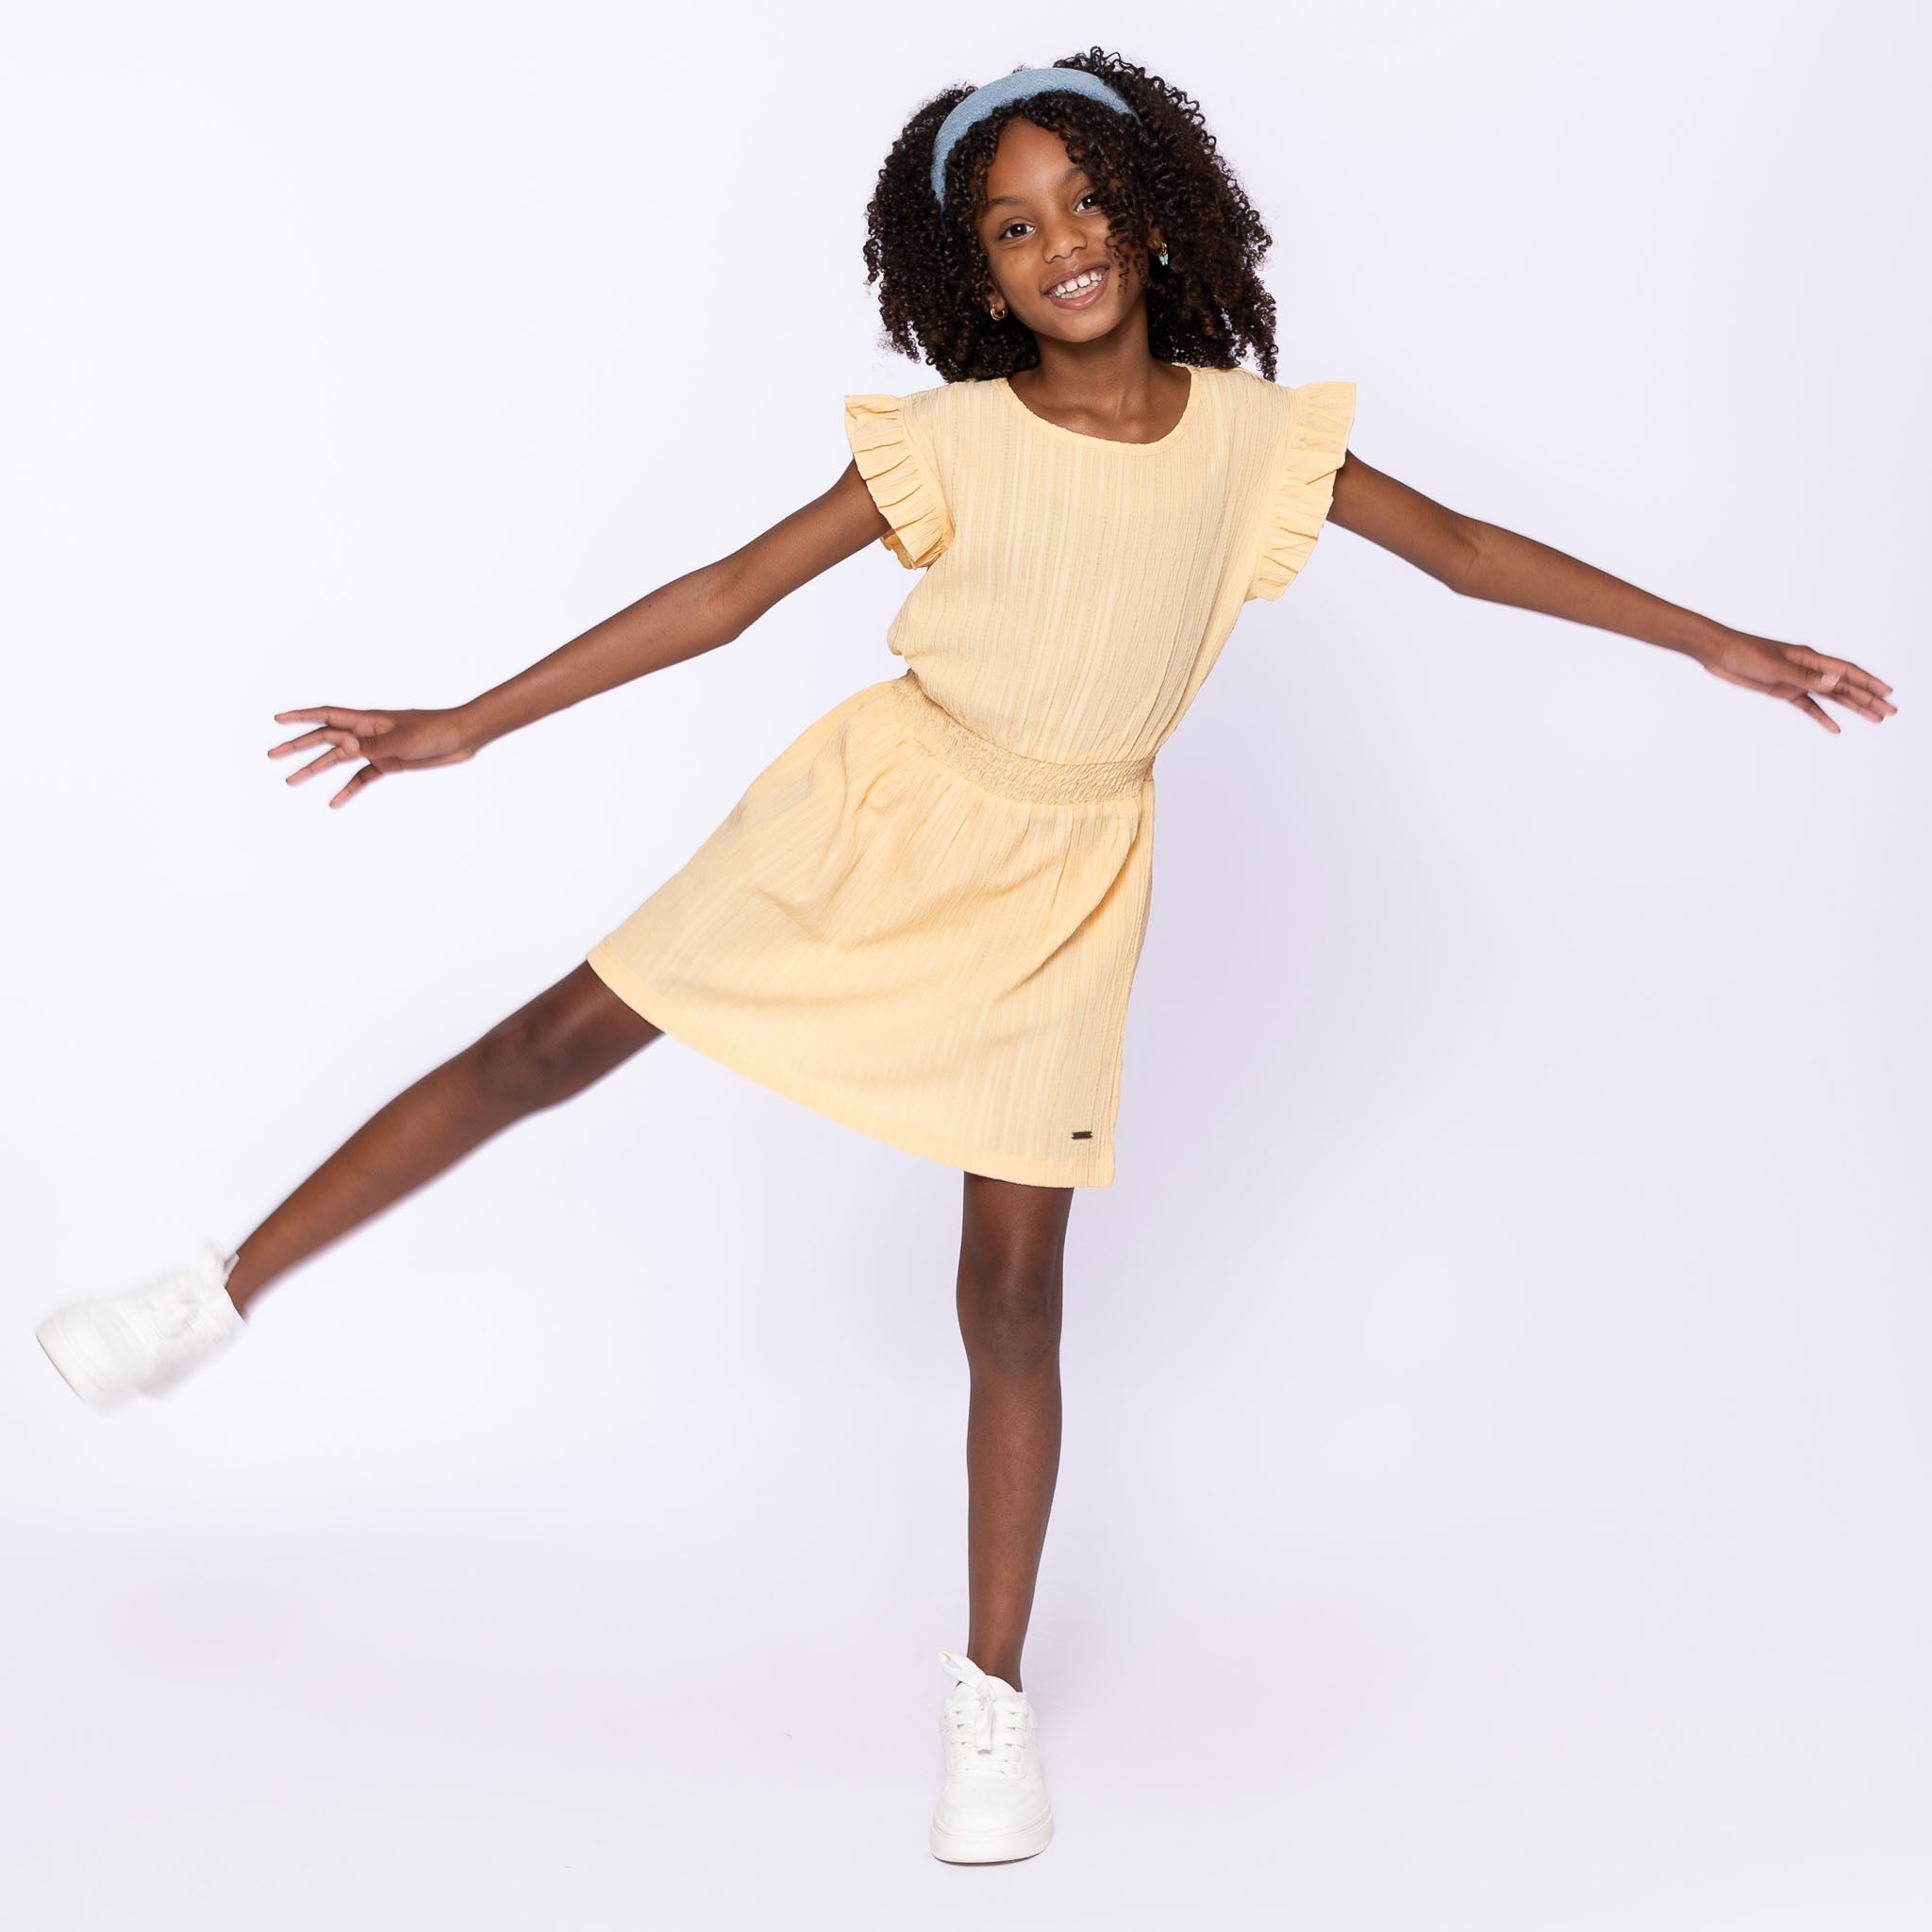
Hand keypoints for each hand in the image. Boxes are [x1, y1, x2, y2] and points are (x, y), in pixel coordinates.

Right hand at [267, 705, 479, 806]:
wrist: (462, 738)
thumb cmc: (435, 731)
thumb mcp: (403, 740)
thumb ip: (372, 746)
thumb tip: (342, 748)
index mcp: (367, 720)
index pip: (326, 716)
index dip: (300, 717)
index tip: (276, 720)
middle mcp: (366, 733)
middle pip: (324, 739)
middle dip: (297, 746)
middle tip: (271, 755)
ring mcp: (375, 749)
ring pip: (338, 760)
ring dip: (315, 769)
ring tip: (291, 780)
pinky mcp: (388, 763)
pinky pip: (361, 777)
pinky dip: (348, 789)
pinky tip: (334, 803)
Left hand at [1697, 631, 1895, 733]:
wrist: (1719, 653)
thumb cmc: (1745, 653)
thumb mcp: (1775, 666)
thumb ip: (1805, 676)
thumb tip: (1835, 681)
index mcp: (1810, 658)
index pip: (1847, 671)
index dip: (1869, 682)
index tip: (1889, 692)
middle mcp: (1809, 668)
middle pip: (1845, 686)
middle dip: (1869, 698)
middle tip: (1890, 712)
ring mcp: (1797, 680)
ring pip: (1832, 696)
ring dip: (1853, 707)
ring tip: (1875, 718)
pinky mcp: (1783, 690)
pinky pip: (1808, 706)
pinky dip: (1822, 716)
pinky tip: (1835, 728)